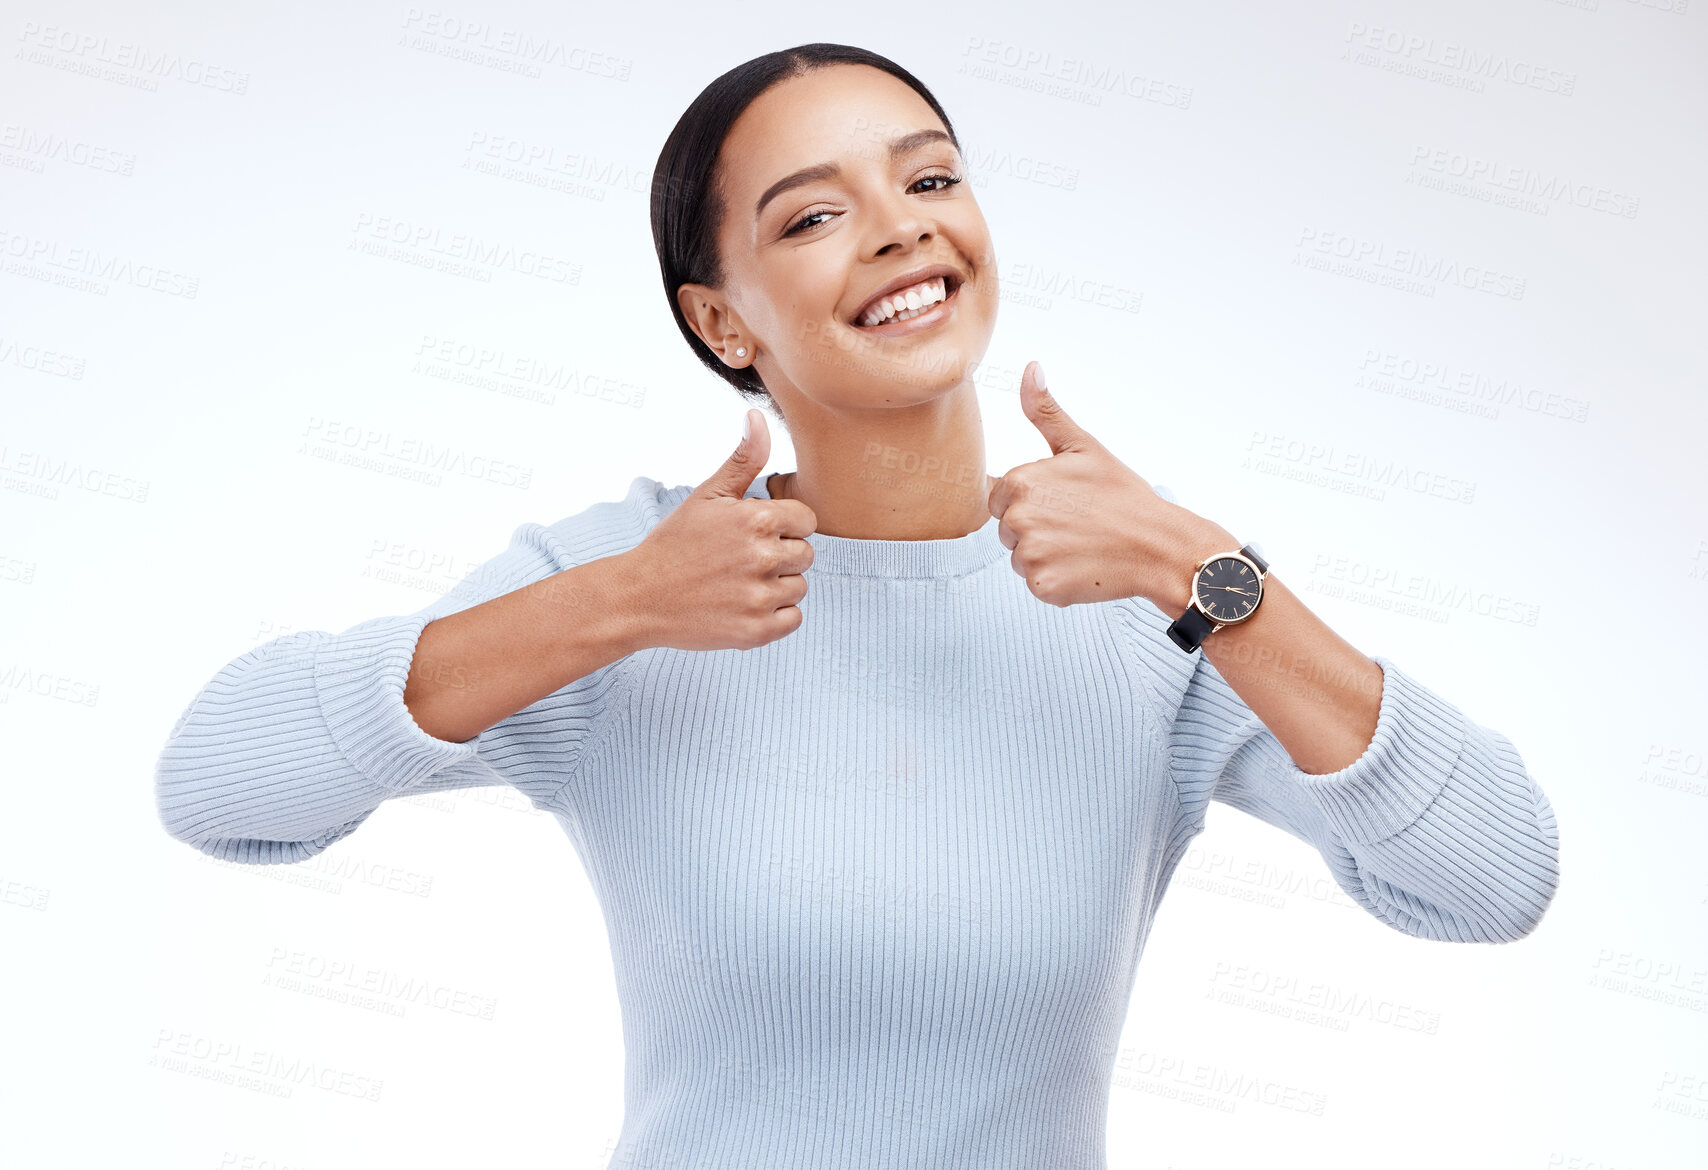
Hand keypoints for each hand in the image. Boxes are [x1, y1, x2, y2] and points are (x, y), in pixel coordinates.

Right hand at [623, 409, 817, 650]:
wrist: (640, 596)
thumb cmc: (675, 543)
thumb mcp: (707, 495)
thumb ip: (744, 459)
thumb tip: (757, 418)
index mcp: (756, 519)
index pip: (807, 521)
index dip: (782, 526)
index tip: (752, 534)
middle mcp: (763, 557)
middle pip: (805, 554)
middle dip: (780, 555)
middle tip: (740, 560)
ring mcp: (760, 596)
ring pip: (799, 586)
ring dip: (776, 586)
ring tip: (738, 582)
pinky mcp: (756, 631)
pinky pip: (794, 618)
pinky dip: (775, 615)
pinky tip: (743, 604)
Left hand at [988, 362, 1234, 609]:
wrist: (1159, 545)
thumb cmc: (1122, 494)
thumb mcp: (1083, 446)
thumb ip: (1046, 412)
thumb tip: (1031, 368)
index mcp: (1020, 482)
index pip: (1000, 499)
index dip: (1033, 501)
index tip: (1065, 502)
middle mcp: (1018, 518)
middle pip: (1007, 530)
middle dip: (1037, 530)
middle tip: (1078, 524)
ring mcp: (1030, 555)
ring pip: (1020, 558)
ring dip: (1045, 557)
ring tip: (1082, 545)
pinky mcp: (1042, 587)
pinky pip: (1036, 584)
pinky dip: (1057, 582)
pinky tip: (1085, 567)